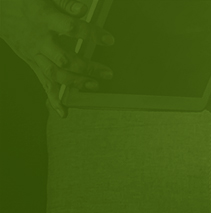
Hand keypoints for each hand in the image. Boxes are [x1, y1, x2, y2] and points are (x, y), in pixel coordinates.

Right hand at [0, 0, 114, 117]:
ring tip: (94, 86)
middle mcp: (39, 40)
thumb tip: (84, 9)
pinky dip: (53, 99)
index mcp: (44, 19)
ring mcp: (34, 54)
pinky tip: (63, 112)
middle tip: (107, 73)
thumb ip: (66, 5)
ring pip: (55, 74)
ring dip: (76, 83)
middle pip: (64, 59)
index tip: (108, 40)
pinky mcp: (32, 63)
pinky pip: (43, 83)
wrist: (0, 10)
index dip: (91, 34)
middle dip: (87, 68)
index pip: (71, 28)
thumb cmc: (26, 3)